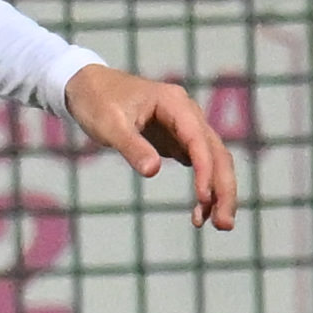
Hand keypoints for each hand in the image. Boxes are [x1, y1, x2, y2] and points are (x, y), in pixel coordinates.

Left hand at [66, 64, 240, 229]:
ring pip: (213, 161)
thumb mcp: (109, 125)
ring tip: (216, 224)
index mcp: (175, 104)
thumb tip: (153, 171)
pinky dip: (203, 187)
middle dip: (223, 189)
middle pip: (217, 153)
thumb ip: (132, 146)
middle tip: (224, 225)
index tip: (203, 198)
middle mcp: (188, 114)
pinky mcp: (178, 140)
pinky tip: (200, 212)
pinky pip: (199, 165)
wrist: (87, 87)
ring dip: (217, 191)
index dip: (205, 170)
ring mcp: (186, 128)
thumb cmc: (97, 102)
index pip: (199, 139)